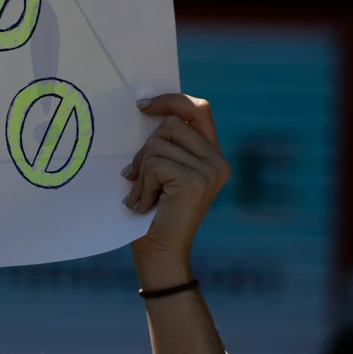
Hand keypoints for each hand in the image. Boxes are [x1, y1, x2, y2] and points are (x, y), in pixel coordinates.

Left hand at [121, 93, 228, 284]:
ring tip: (142, 195)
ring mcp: (209, 170)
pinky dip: (143, 183)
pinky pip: (155, 163)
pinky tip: (146, 204)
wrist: (161, 252)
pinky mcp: (195, 181)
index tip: (142, 107)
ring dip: (141, 170)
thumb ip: (165, 145)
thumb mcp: (163, 172)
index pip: (199, 109)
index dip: (172, 101)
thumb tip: (145, 110)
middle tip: (135, 176)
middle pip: (172, 124)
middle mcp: (218, 161)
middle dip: (145, 148)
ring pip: (158, 143)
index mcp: (212, 155)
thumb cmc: (154, 212)